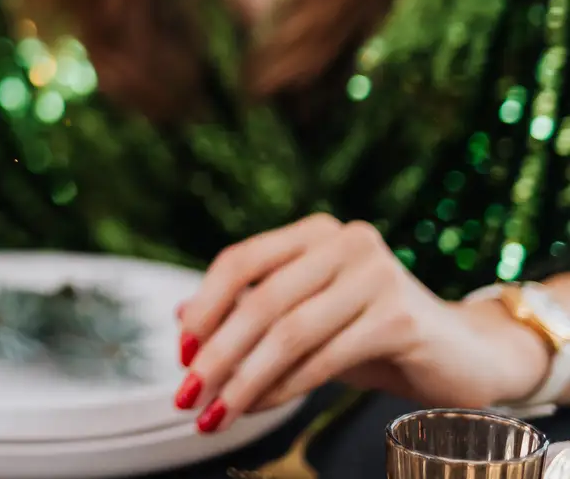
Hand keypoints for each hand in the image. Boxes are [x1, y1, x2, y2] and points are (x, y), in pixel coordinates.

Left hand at [176, 214, 550, 433]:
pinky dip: (284, 387)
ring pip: (287, 332)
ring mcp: (376, 275)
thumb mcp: (307, 316)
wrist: (465, 355)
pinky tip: (260, 407)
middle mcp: (346, 242)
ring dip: (244, 379)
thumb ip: (251, 310)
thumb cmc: (373, 333)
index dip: (203, 306)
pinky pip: (323, 357)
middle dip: (216, 354)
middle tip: (187, 395)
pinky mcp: (399, 317)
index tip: (180, 353)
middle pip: (259, 300)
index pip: (240, 260)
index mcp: (315, 232)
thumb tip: (181, 320)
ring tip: (216, 412)